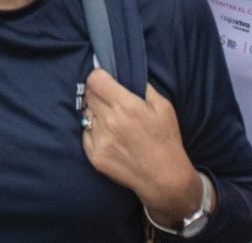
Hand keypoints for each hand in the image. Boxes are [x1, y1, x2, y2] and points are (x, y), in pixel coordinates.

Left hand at [80, 69, 202, 222]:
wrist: (165, 179)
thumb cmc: (166, 140)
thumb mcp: (163, 106)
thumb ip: (141, 86)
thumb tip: (122, 72)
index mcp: (125, 106)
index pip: (94, 79)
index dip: (99, 77)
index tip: (106, 81)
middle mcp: (109, 121)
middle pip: (88, 95)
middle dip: (98, 94)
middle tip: (111, 102)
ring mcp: (99, 139)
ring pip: (85, 114)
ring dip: (95, 113)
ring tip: (113, 122)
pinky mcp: (94, 156)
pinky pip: (85, 133)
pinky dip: (94, 132)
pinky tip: (110, 138)